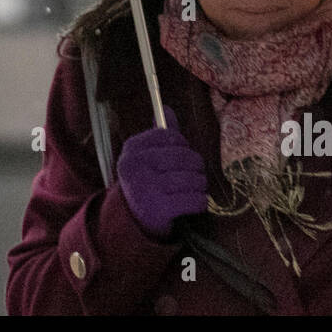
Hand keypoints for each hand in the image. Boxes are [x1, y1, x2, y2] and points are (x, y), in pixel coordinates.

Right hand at [116, 106, 208, 239]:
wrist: (133, 222)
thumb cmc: (147, 182)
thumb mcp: (148, 156)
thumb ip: (161, 134)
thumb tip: (167, 109)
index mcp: (132, 148)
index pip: (172, 136)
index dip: (183, 146)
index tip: (178, 159)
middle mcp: (135, 165)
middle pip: (185, 157)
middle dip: (196, 168)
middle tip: (192, 176)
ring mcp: (145, 187)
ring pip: (193, 179)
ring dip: (199, 186)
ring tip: (192, 190)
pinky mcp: (158, 209)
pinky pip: (195, 200)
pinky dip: (200, 202)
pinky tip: (193, 204)